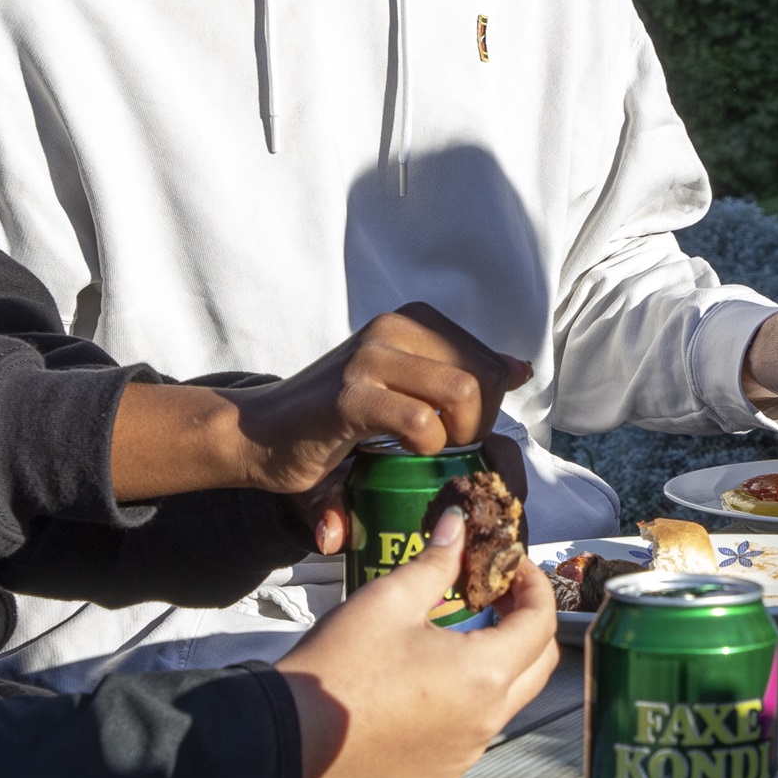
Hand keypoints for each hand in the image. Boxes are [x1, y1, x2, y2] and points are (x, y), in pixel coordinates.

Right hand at [111, 303, 529, 511]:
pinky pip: (420, 420)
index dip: (489, 406)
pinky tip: (402, 456)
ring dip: (458, 435)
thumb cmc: (333, 418)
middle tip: (449, 449)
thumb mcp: (401, 385)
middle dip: (480, 423)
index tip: (459, 432)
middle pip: (483, 374)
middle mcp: (393, 327)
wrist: (257, 433)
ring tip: (430, 453)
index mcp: (412, 321)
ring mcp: (371, 357)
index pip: (489, 361)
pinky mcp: (350, 395)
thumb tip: (520, 368)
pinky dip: (426, 447)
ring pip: (462, 391)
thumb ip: (456, 375)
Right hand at [276, 504, 562, 777]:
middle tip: (498, 596)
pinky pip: (476, 730)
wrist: (289, 735)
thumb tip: (457, 524)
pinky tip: (436, 679)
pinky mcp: (442, 772)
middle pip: (538, 666)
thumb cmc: (339, 665)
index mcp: (484, 675)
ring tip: (464, 631)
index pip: (541, 624)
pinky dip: (473, 699)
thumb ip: (436, 561)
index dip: (535, 587)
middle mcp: (487, 720)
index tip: (514, 568)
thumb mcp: (389, 599)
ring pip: (509, 699)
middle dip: (528, 625)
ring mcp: (466, 752)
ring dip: (501, 662)